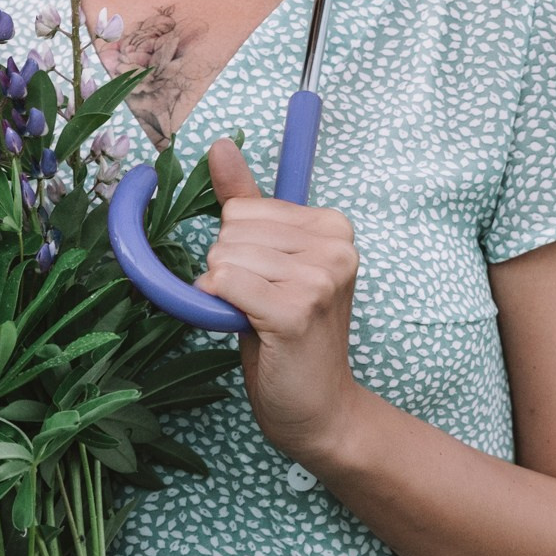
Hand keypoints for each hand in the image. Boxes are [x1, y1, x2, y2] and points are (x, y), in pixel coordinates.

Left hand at [195, 137, 364, 464]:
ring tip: (260, 320)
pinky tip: (250, 330)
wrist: (318, 410)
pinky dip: (220, 308)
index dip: (238, 249)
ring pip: (223, 258)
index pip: (243, 208)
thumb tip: (221, 145)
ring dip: (225, 294)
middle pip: (229, 231)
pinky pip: (223, 283)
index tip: (266, 280)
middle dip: (228, 271)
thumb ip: (246, 202)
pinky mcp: (296, 312)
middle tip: (262, 307)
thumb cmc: (288, 335)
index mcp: (333, 226)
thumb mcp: (269, 261)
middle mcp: (335, 247)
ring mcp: (319, 279)